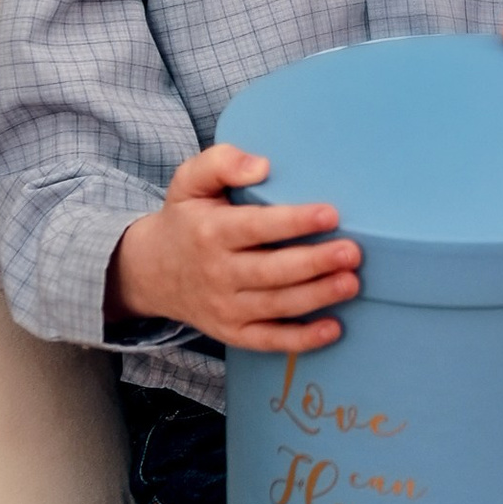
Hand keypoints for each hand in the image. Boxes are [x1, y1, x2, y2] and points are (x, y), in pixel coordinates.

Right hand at [109, 141, 361, 353]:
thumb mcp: (189, 182)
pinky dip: (302, 340)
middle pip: (271, 271)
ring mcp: (224, 307)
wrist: (150, 272)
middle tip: (352, 252)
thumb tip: (261, 165)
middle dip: (314, 263)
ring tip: (351, 283)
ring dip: (317, 296)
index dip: (294, 222)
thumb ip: (221, 162)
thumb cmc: (185, 220)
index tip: (330, 215)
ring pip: (276, 306)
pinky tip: (334, 329)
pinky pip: (269, 340)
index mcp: (209, 232)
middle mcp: (217, 273)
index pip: (255, 227)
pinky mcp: (232, 332)